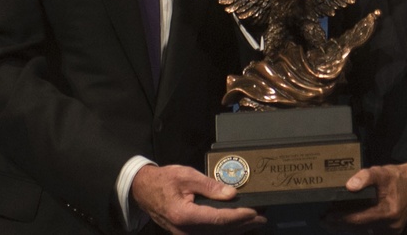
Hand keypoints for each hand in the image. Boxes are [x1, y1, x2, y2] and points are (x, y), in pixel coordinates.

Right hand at [131, 164, 265, 233]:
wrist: (144, 190)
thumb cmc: (164, 180)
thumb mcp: (187, 176)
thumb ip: (210, 186)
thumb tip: (231, 194)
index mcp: (185, 215)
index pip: (218, 220)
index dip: (238, 217)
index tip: (254, 212)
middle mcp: (185, 231)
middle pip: (220, 232)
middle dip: (243, 225)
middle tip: (262, 218)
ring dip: (237, 230)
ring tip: (255, 223)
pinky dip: (225, 232)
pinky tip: (237, 228)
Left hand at [324, 162, 406, 232]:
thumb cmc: (396, 177)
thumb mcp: (380, 172)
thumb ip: (365, 177)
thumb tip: (349, 186)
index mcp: (386, 212)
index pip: (357, 219)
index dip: (341, 219)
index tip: (327, 216)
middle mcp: (389, 226)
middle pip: (359, 229)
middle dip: (340, 225)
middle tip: (324, 220)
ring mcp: (392, 231)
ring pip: (364, 232)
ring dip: (348, 227)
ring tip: (332, 222)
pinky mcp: (392, 231)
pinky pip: (371, 231)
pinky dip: (359, 227)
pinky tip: (348, 223)